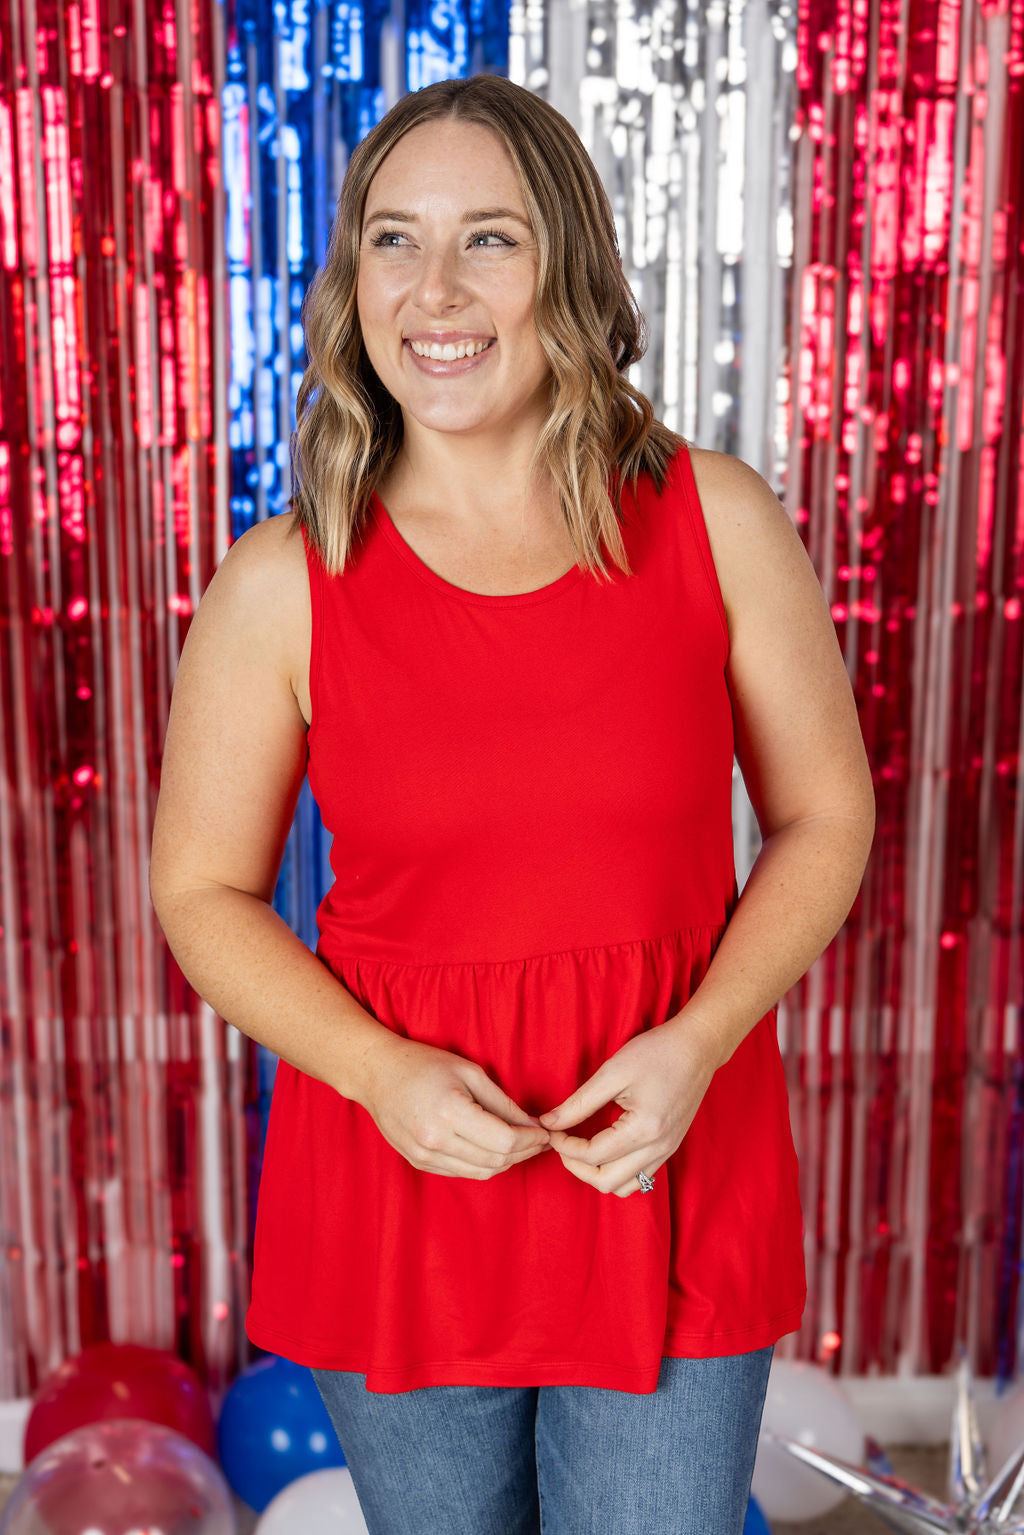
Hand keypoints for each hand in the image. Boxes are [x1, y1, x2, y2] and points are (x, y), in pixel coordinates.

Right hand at [359, 1033, 551, 1178]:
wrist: (376, 1074)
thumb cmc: (423, 1064)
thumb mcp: (470, 1073)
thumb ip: (503, 1103)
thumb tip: (533, 1125)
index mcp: (449, 1113)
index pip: (504, 1141)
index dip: (531, 1140)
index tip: (544, 1132)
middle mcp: (435, 1140)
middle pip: (495, 1161)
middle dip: (524, 1153)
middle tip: (539, 1140)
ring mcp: (424, 1156)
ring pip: (480, 1172)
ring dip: (506, 1162)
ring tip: (522, 1145)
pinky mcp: (419, 1163)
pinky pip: (462, 1172)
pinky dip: (483, 1165)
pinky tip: (494, 1150)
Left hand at [537, 1012, 723, 1196]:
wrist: (698, 1047)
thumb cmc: (656, 1052)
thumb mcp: (612, 1072)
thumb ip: (579, 1103)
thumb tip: (548, 1122)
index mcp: (644, 1129)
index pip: (592, 1155)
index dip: (564, 1145)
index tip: (551, 1128)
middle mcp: (658, 1148)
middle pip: (607, 1182)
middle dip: (576, 1167)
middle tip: (561, 1143)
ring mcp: (667, 1151)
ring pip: (625, 1187)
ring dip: (597, 1175)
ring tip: (580, 1151)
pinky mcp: (670, 1147)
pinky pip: (640, 1178)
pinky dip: (617, 1172)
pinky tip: (605, 1150)